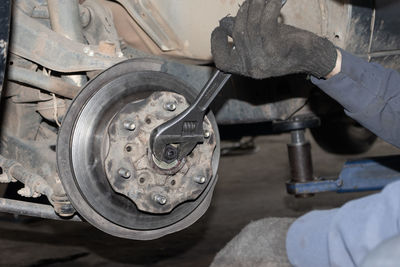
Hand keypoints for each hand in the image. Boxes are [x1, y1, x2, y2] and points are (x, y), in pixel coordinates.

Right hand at [211, 0, 337, 78]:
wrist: (313, 57)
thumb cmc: (286, 48)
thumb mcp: (261, 43)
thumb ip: (244, 35)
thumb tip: (225, 22)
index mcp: (245, 69)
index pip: (222, 61)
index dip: (216, 43)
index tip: (220, 28)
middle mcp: (252, 67)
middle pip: (238, 34)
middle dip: (243, 13)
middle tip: (251, 2)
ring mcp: (264, 59)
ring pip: (251, 26)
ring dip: (255, 7)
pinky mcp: (277, 49)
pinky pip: (267, 23)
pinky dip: (269, 8)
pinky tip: (273, 1)